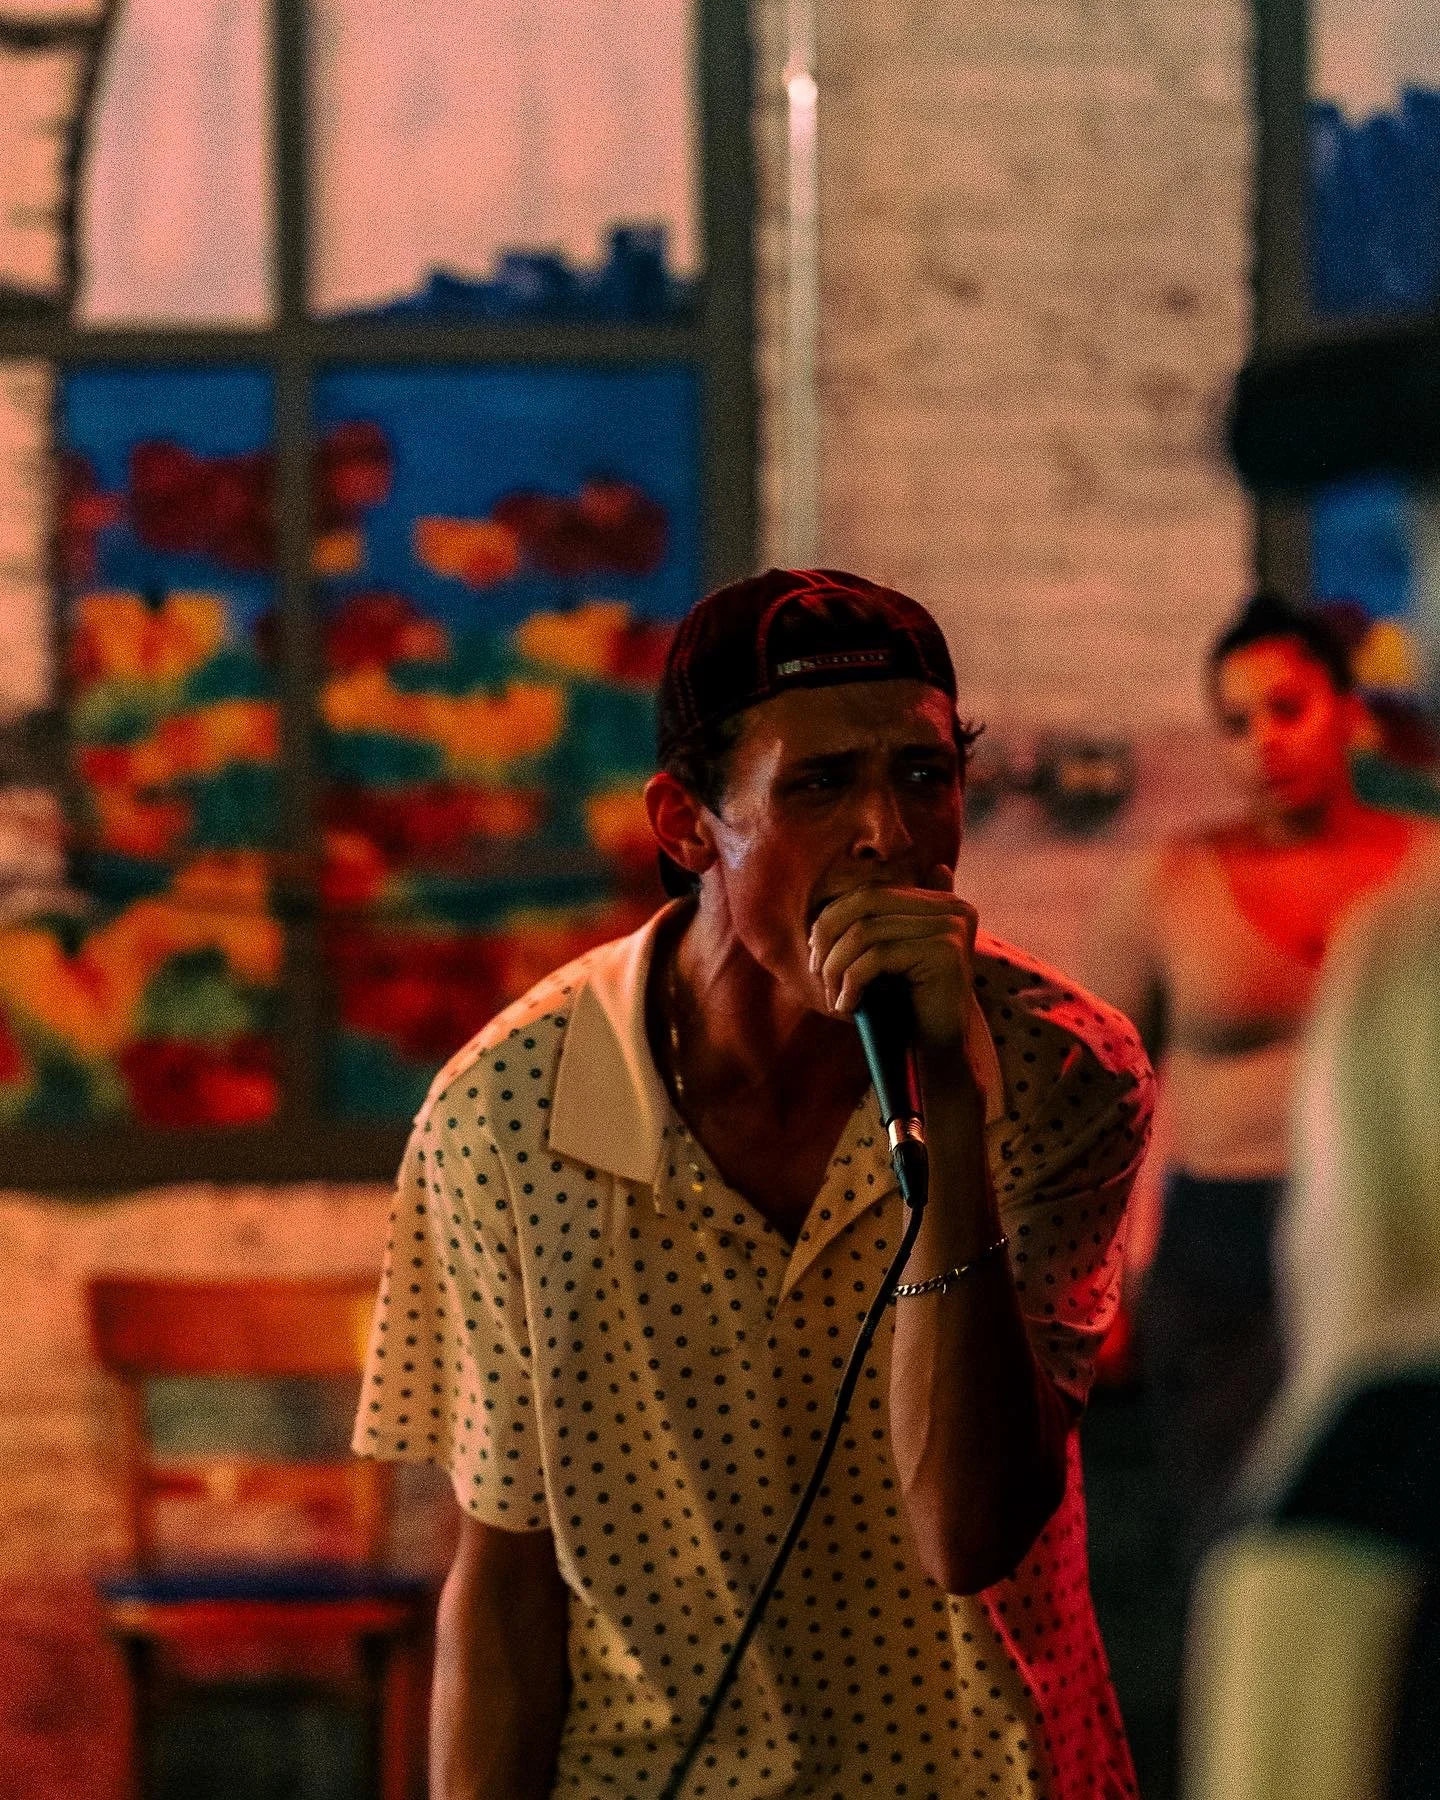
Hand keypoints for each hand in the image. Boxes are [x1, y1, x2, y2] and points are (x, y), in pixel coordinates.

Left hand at [807, 869, 977, 1051]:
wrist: (940, 1049)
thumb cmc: (906, 1004)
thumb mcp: (884, 957)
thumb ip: (866, 925)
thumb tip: (819, 912)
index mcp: (940, 902)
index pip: (873, 892)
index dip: (835, 916)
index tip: (815, 949)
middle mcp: (952, 908)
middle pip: (868, 901)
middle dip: (830, 933)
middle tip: (816, 970)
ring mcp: (952, 927)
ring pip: (866, 931)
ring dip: (837, 965)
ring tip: (832, 995)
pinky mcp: (945, 953)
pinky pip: (877, 956)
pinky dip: (851, 981)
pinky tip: (847, 1006)